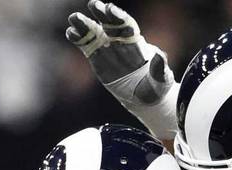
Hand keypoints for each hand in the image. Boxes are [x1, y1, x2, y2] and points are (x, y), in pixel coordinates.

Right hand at [65, 0, 178, 139]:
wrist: (142, 98)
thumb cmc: (154, 87)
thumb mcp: (161, 80)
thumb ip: (159, 68)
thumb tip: (160, 57)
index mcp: (136, 43)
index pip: (127, 25)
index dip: (119, 16)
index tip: (110, 9)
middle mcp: (120, 41)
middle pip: (110, 24)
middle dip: (102, 13)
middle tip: (93, 4)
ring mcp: (107, 48)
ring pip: (95, 32)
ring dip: (85, 24)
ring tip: (74, 17)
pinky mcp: (96, 57)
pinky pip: (86, 45)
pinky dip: (78, 38)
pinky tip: (71, 32)